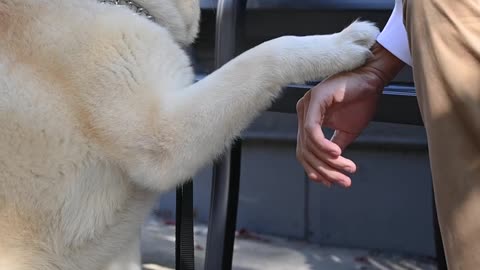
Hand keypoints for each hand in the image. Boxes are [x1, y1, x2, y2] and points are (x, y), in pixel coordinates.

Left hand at [296, 71, 381, 186]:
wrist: (373, 79)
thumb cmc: (360, 100)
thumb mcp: (346, 131)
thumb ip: (334, 147)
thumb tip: (331, 166)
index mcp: (308, 120)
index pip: (304, 152)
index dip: (315, 170)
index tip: (330, 183)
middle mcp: (303, 113)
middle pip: (304, 151)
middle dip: (324, 170)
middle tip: (343, 181)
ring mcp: (306, 106)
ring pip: (308, 144)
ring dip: (328, 161)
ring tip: (346, 168)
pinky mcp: (314, 100)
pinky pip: (312, 130)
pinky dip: (323, 145)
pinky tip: (337, 154)